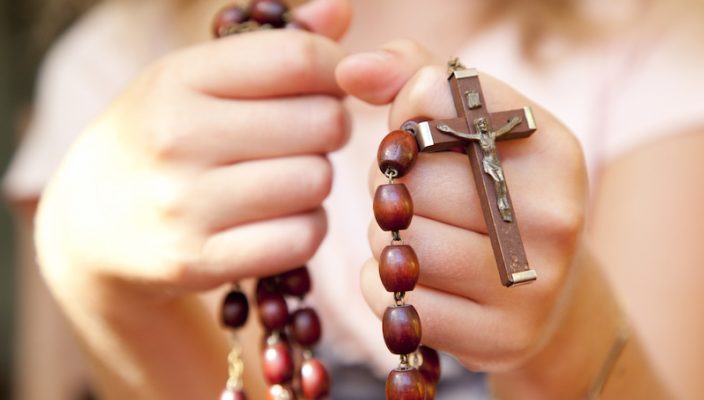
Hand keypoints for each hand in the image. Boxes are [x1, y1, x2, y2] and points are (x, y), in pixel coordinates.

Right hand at [37, 2, 351, 293]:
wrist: (92, 223)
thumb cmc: (161, 136)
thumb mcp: (197, 78)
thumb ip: (274, 43)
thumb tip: (342, 9)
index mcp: (178, 79)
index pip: (299, 59)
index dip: (335, 70)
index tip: (327, 84)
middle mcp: (177, 138)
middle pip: (322, 123)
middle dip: (328, 127)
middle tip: (303, 135)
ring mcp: (186, 206)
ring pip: (317, 182)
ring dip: (316, 179)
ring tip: (285, 176)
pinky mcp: (200, 261)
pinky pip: (302, 238)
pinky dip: (305, 228)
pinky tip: (278, 218)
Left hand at [338, 40, 587, 372]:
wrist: (544, 290)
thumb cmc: (491, 193)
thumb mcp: (474, 126)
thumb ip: (413, 76)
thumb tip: (349, 68)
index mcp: (551, 148)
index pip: (435, 98)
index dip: (405, 115)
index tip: (417, 132)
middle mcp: (553, 216)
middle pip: (411, 180)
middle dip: (392, 183)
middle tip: (413, 193)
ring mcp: (530, 285)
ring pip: (400, 246)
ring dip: (386, 239)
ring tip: (416, 237)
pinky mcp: (498, 338)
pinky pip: (392, 303)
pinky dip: (383, 287)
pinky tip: (415, 278)